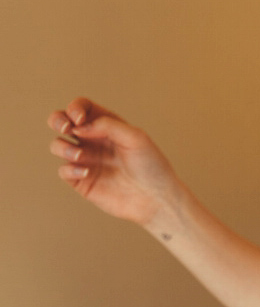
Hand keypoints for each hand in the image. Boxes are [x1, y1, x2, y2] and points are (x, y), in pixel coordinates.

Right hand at [47, 98, 178, 226]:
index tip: (80, 118)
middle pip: (62, 122)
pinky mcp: (82, 181)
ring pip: (58, 145)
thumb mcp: (136, 138)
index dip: (76, 108)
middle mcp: (94, 141)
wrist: (156, 198)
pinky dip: (69, 169)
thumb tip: (79, 126)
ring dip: (63, 147)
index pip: (83, 108)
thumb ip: (108, 125)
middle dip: (57, 120)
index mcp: (108, 126)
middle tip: (66, 128)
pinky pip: (63, 171)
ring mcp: (86, 160)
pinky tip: (86, 172)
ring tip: (79, 156)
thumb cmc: (151, 166)